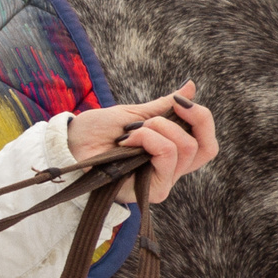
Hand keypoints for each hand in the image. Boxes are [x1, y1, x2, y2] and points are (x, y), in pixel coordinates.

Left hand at [66, 80, 218, 204]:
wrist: (70, 143)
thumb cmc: (97, 132)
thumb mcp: (136, 114)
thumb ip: (165, 106)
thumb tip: (192, 86)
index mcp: (171, 153)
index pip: (206, 143)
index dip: (202, 119)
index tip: (180, 101)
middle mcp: (171, 170)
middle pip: (205, 148)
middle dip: (178, 121)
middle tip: (149, 119)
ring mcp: (163, 182)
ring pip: (184, 148)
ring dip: (156, 129)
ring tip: (131, 133)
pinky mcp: (151, 191)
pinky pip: (167, 157)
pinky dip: (149, 139)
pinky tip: (127, 142)